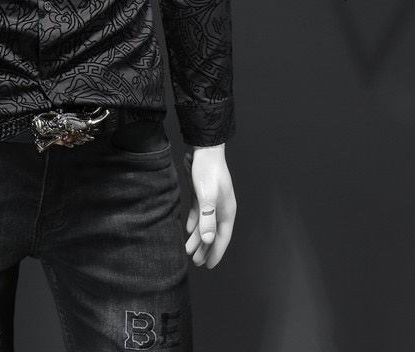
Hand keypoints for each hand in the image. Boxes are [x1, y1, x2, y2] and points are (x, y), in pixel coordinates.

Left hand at [182, 144, 235, 267]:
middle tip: (195, 261)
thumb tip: (208, 239)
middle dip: (205, 248)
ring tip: (188, 249)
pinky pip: (198, 213)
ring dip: (197, 237)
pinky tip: (187, 229)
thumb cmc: (208, 171)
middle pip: (213, 233)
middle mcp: (221, 208)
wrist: (204, 149)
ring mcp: (212, 201)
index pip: (222, 238)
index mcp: (227, 211)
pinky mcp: (202, 194)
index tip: (208, 265)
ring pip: (205, 224)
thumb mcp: (207, 195)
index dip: (216, 252)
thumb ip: (207, 218)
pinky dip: (193, 222)